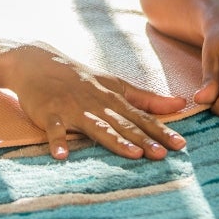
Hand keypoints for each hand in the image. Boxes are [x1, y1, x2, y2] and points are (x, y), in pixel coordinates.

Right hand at [4, 45, 188, 160]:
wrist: (37, 62)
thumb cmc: (80, 78)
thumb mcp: (115, 84)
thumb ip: (146, 98)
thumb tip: (180, 103)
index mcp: (113, 99)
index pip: (142, 118)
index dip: (161, 131)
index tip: (181, 145)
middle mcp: (97, 104)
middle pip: (124, 124)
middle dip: (144, 139)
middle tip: (162, 155)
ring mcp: (73, 108)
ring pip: (97, 126)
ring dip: (114, 140)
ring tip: (131, 154)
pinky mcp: (50, 113)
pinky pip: (54, 129)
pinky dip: (57, 141)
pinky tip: (61, 155)